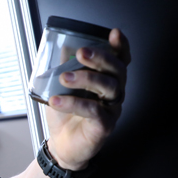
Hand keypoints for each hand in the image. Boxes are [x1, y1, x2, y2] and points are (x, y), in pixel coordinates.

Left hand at [45, 28, 130, 169]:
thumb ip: (64, 67)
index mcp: (105, 79)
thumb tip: (60, 47)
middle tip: (82, 52)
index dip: (121, 46)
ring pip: (109, 87)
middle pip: (117, 70)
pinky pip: (95, 110)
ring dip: (86, 78)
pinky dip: (75, 103)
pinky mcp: (105, 125)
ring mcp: (112, 109)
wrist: (61, 143)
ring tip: (64, 78)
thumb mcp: (60, 86)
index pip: (120, 59)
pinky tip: (57, 101)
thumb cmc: (65, 113)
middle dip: (101, 57)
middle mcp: (114, 92)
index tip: (114, 34)